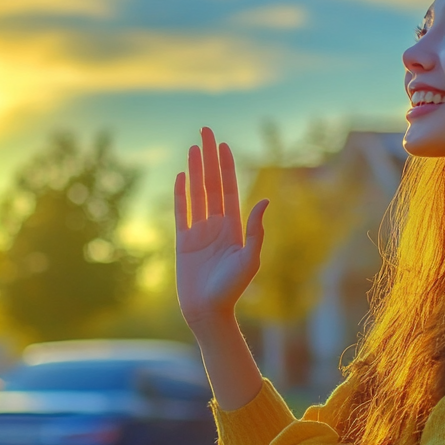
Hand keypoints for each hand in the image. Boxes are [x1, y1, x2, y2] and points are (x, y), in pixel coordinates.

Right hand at [174, 127, 267, 333]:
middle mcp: (216, 224)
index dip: (226, 165)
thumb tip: (264, 200)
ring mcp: (199, 231)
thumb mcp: (250, 259)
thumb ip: (255, 230)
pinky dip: (181, 194)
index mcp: (233, 226)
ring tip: (194, 148)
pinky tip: (182, 176)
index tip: (223, 144)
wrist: (208, 312)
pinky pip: (181, 212)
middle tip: (206, 132)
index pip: (228, 188)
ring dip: (195, 170)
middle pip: (211, 183)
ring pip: (196, 193)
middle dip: (210, 157)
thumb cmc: (232, 290)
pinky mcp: (183, 242)